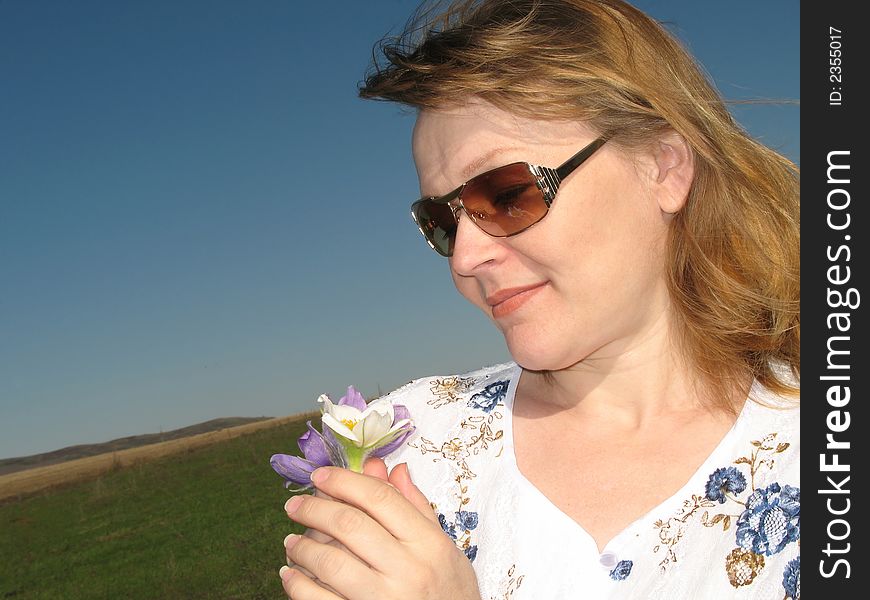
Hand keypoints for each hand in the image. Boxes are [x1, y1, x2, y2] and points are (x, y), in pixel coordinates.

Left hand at [278, 461, 480, 599]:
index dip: (345, 481)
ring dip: (302, 547)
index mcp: (429, 545)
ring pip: (330, 562)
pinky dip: (298, 584)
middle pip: (350, 524)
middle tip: (295, 504)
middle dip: (314, 508)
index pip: (380, 498)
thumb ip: (416, 508)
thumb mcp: (445, 549)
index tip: (321, 476)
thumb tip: (393, 469)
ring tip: (292, 541)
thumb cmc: (449, 593)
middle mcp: (408, 571)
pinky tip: (291, 574)